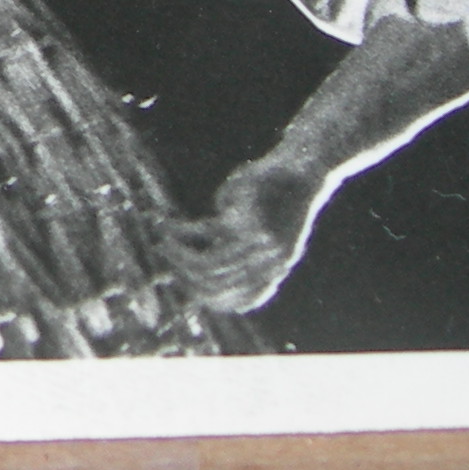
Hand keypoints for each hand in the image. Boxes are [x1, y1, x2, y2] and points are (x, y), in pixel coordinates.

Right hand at [166, 160, 319, 313]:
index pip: (245, 300)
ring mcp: (256, 243)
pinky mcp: (243, 219)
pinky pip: (203, 232)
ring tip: (165, 246)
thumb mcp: (266, 231)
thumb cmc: (281, 199)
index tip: (194, 289)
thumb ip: (243, 249)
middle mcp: (268, 262)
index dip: (216, 301)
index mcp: (278, 268)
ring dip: (180, 258)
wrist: (304, 168)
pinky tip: (168, 226)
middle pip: (219, 286)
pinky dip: (181, 231)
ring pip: (208, 265)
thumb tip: (206, 265)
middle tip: (171, 265)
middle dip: (188, 278)